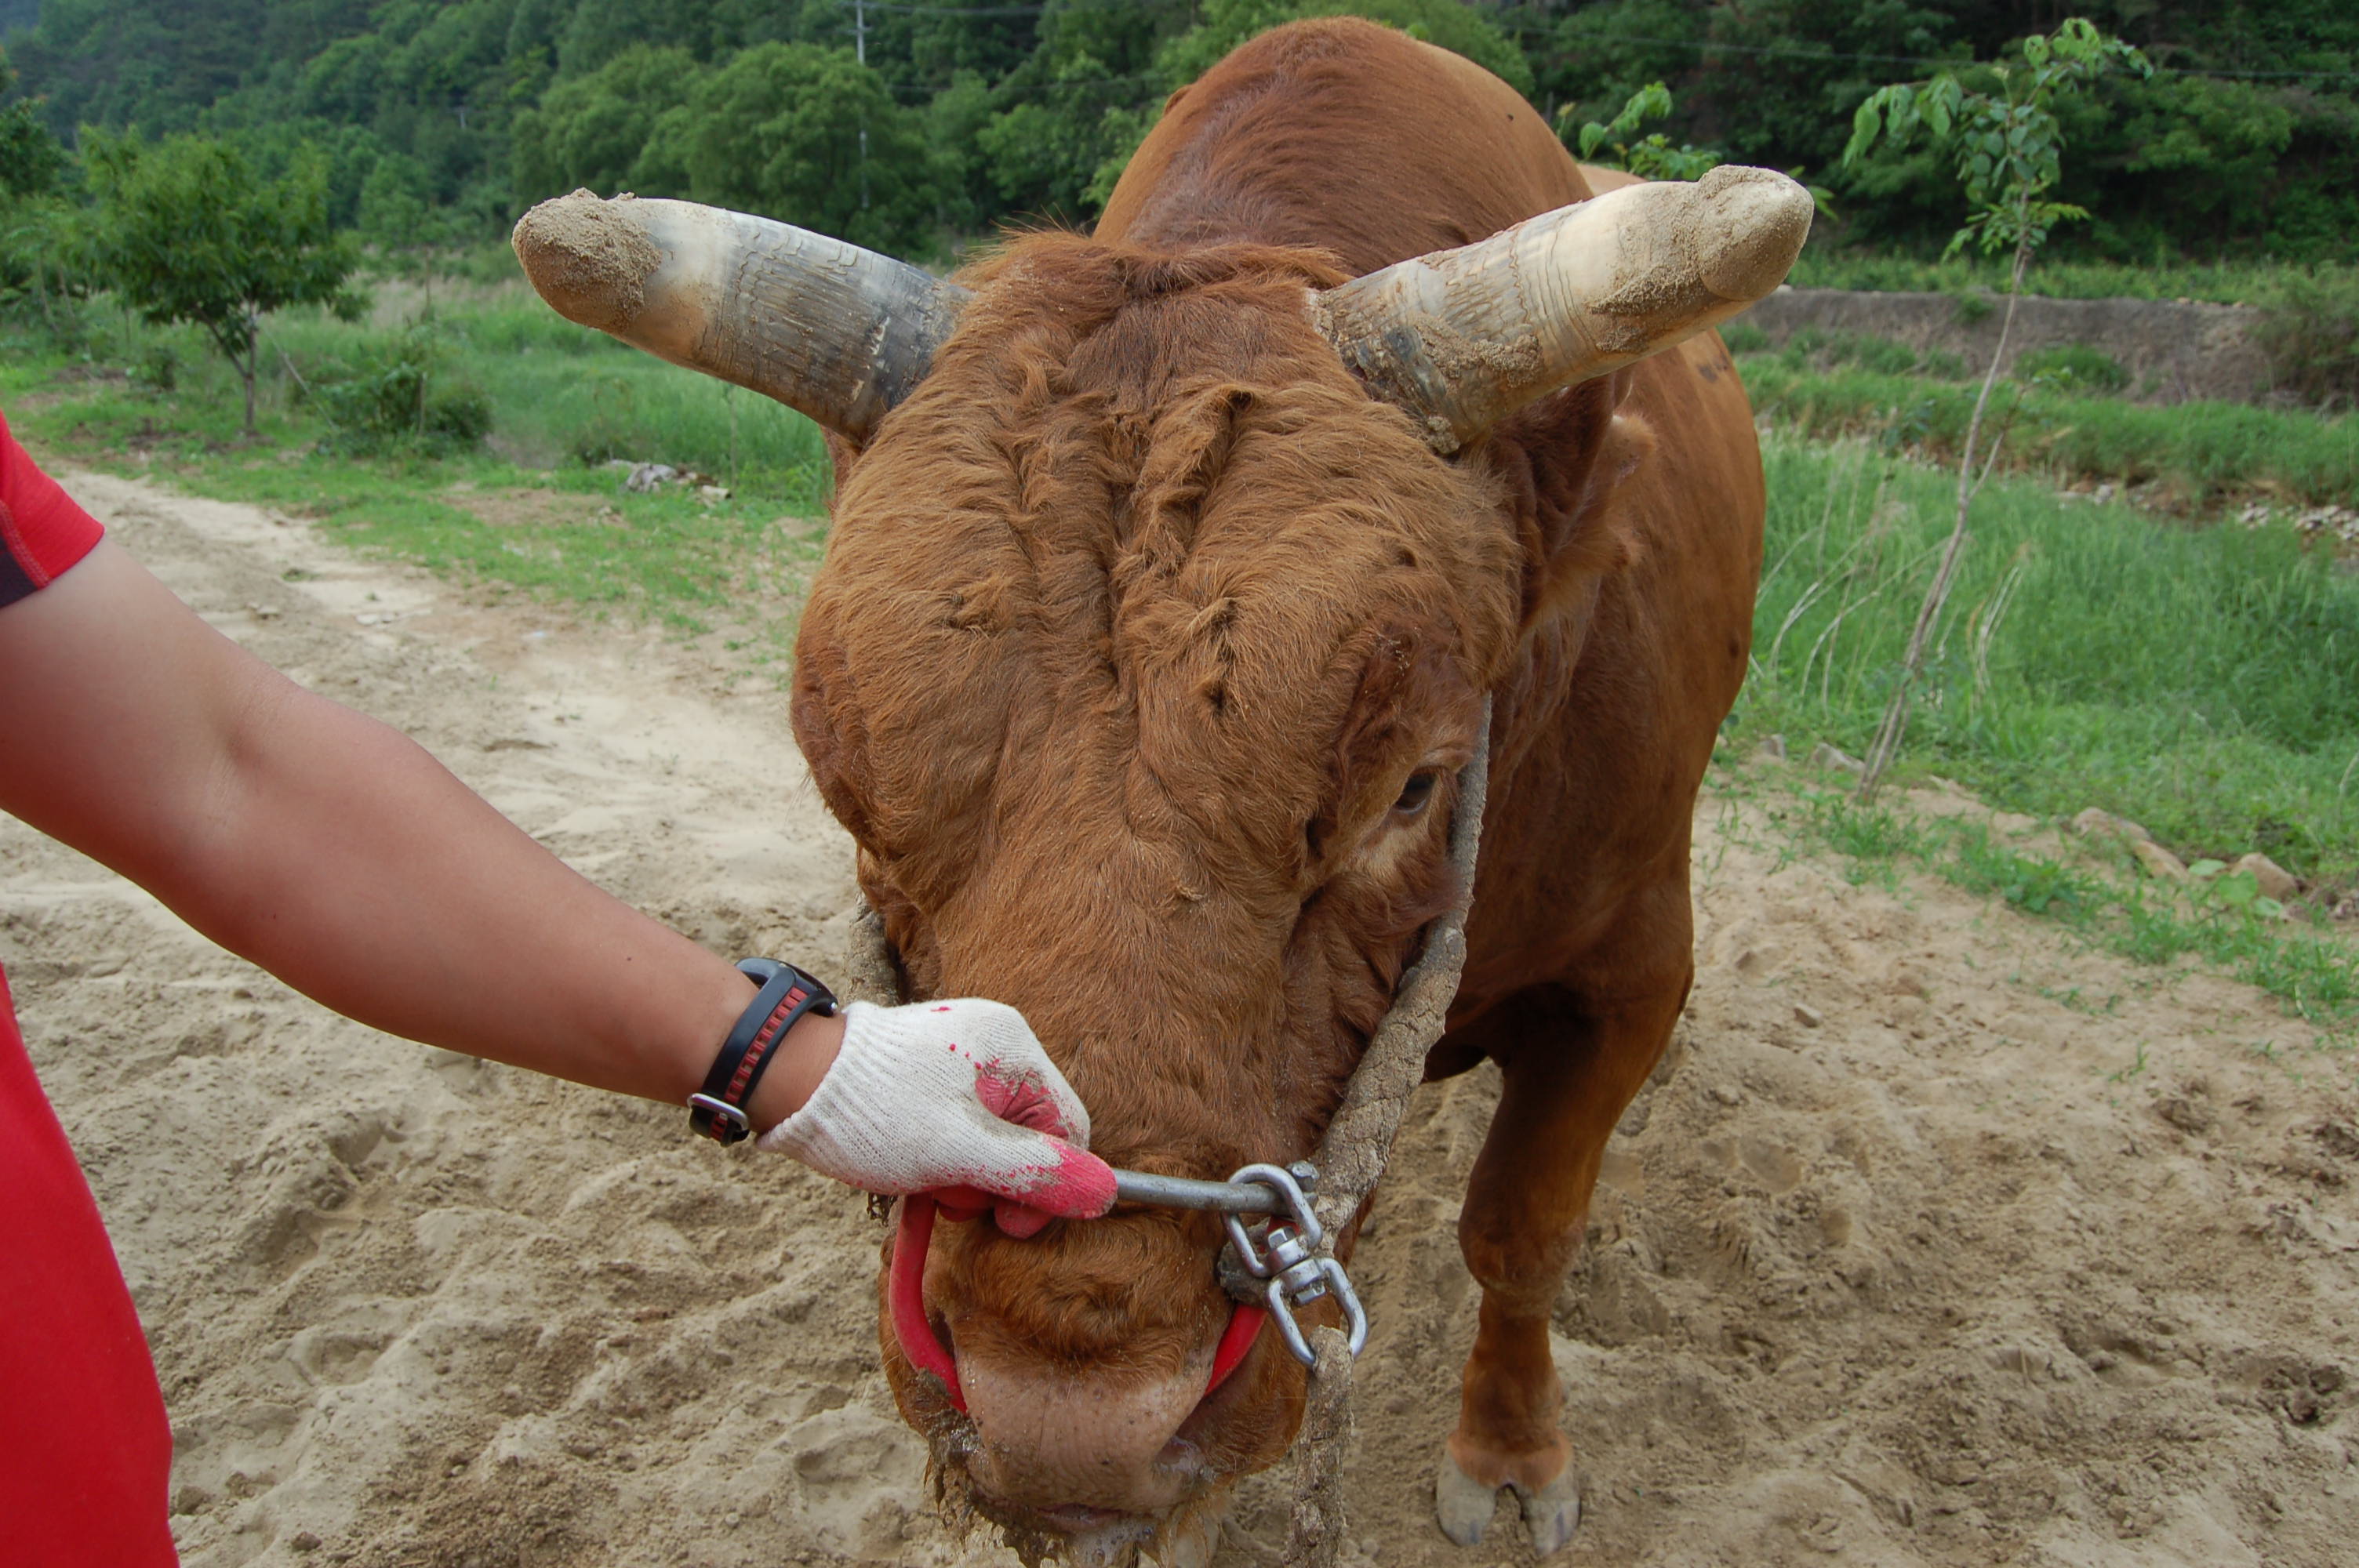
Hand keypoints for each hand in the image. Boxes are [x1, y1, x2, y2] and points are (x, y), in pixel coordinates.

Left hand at [757, 998, 1114, 1235]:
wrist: (787, 1078)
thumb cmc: (872, 1112)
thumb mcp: (959, 1152)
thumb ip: (1032, 1172)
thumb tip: (1104, 1191)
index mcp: (1012, 1047)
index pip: (1067, 1127)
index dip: (1047, 1183)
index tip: (1007, 1223)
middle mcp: (994, 1042)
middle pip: (1031, 1135)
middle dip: (995, 1181)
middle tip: (950, 1199)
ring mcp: (961, 1056)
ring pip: (994, 1137)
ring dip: (966, 1174)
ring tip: (924, 1184)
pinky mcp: (932, 1073)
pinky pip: (964, 1126)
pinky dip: (946, 1157)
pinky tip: (916, 1171)